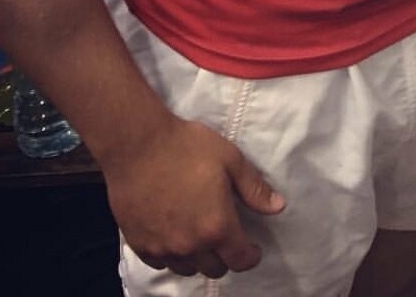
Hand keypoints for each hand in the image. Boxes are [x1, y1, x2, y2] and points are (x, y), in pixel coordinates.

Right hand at [103, 114, 285, 278]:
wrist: (138, 145)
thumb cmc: (187, 147)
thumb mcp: (230, 160)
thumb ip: (254, 188)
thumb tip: (278, 207)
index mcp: (217, 226)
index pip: (240, 260)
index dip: (250, 256)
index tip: (253, 249)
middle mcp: (190, 245)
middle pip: (214, 269)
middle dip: (225, 257)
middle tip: (226, 237)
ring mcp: (163, 248)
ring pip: (187, 268)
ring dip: (198, 258)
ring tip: (200, 236)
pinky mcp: (139, 245)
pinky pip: (161, 262)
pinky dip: (172, 254)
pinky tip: (173, 234)